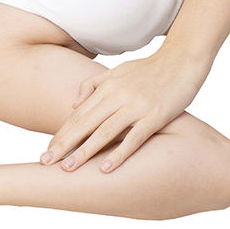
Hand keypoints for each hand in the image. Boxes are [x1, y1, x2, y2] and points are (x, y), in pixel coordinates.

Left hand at [40, 50, 209, 173]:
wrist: (183, 59)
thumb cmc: (151, 68)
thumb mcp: (119, 72)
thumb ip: (95, 85)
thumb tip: (74, 104)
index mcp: (108, 87)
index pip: (79, 114)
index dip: (62, 133)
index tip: (47, 151)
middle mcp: (118, 96)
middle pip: (85, 123)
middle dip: (64, 144)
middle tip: (46, 162)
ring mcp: (136, 106)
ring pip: (104, 132)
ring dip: (84, 152)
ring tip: (67, 169)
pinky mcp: (155, 115)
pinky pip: (134, 138)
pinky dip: (118, 153)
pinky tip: (104, 168)